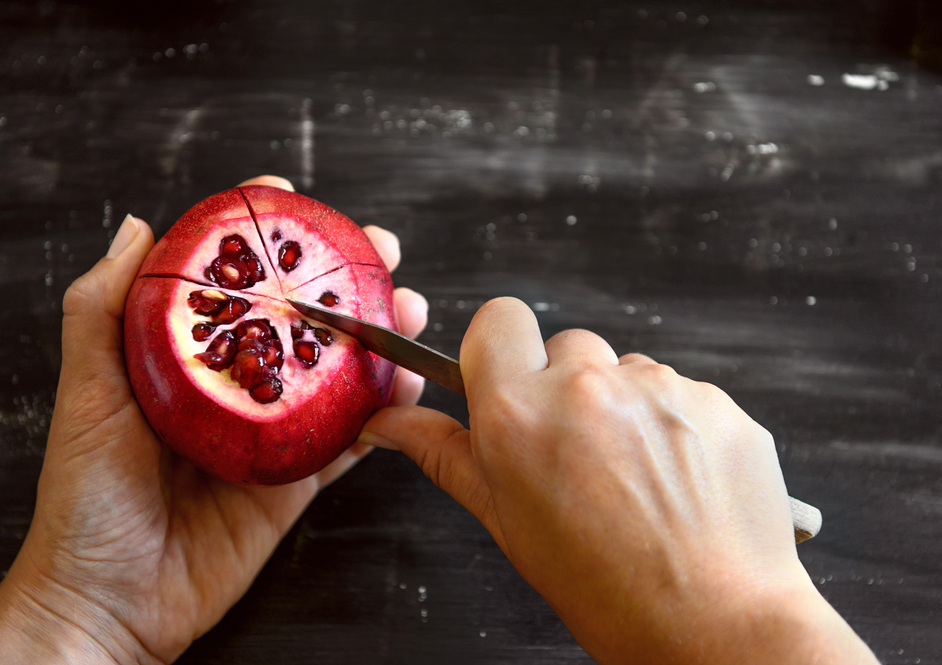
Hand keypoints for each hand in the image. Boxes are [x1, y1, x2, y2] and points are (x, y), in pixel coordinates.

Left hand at [0, 176, 427, 662]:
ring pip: (338, 373)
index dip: (263, 234)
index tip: (293, 199)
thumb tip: (136, 228)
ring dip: (380, 337)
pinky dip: (387, 413)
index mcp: (184, 360)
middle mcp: (234, 387)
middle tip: (379, 252)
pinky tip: (410, 385)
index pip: (230, 280)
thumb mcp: (88, 396)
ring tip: (408, 309)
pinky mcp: (298, 482)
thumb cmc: (85, 502)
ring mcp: (272, 433)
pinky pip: (351, 442)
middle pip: (300, 317)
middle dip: (345, 278)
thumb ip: (101, 313)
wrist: (113, 604)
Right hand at [360, 297, 878, 664]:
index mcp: (519, 413)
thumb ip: (447, 454)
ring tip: (636, 477)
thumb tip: (391, 422)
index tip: (513, 382)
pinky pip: (681, 392)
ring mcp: (659, 387)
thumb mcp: (506, 522)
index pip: (498, 319)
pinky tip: (678, 479)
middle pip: (567, 346)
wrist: (712, 625)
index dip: (503, 349)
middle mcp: (587, 385)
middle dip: (567, 388)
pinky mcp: (714, 399)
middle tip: (580, 454)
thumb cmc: (605, 588)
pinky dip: (676, 424)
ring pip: (627, 371)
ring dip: (625, 407)